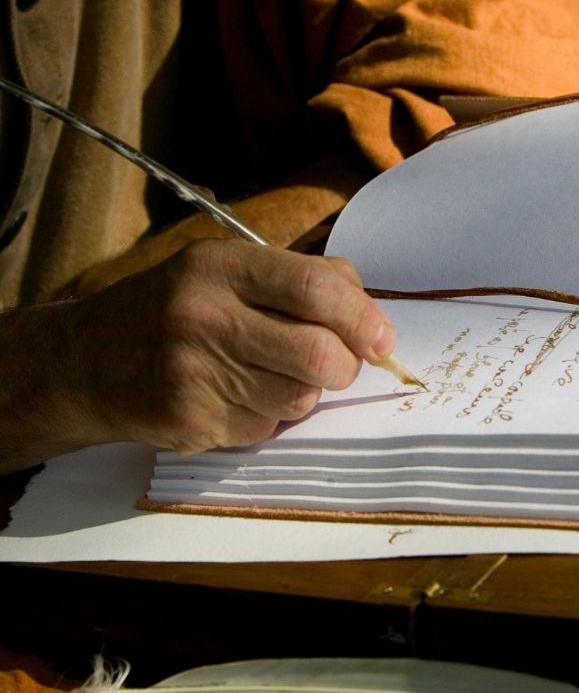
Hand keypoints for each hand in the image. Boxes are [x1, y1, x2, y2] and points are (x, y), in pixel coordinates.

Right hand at [0, 239, 393, 468]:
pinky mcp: (190, 420)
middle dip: (346, 367)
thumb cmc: (173, 310)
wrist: (83, 362)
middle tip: (338, 365)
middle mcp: (205, 316)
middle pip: (319, 355)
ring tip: (268, 374)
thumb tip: (371, 314)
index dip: (364, 318)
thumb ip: (298, 280)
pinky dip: (266, 415)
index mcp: (221, 266)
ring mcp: (194, 372)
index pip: (317, 288)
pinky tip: (231, 396)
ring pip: (300, 398)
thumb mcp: (225, 270)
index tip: (381, 338)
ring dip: (303, 393)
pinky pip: (265, 427)